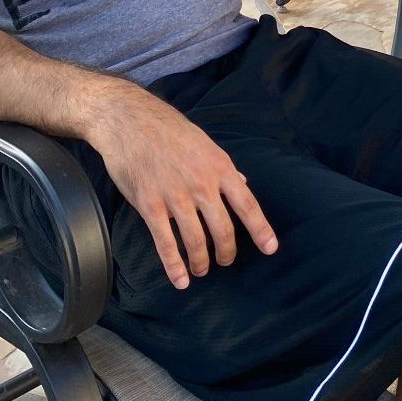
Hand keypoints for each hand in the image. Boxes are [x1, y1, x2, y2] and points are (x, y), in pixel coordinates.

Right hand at [87, 86, 277, 289]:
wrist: (130, 121)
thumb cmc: (170, 130)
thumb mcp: (205, 143)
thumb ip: (224, 167)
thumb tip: (244, 182)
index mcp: (219, 166)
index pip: (247, 204)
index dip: (260, 229)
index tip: (271, 248)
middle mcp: (201, 184)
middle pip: (223, 229)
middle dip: (227, 252)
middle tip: (225, 262)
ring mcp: (175, 195)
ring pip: (196, 240)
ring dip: (201, 261)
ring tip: (202, 269)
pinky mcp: (150, 205)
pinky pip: (165, 242)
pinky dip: (174, 266)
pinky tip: (180, 279)